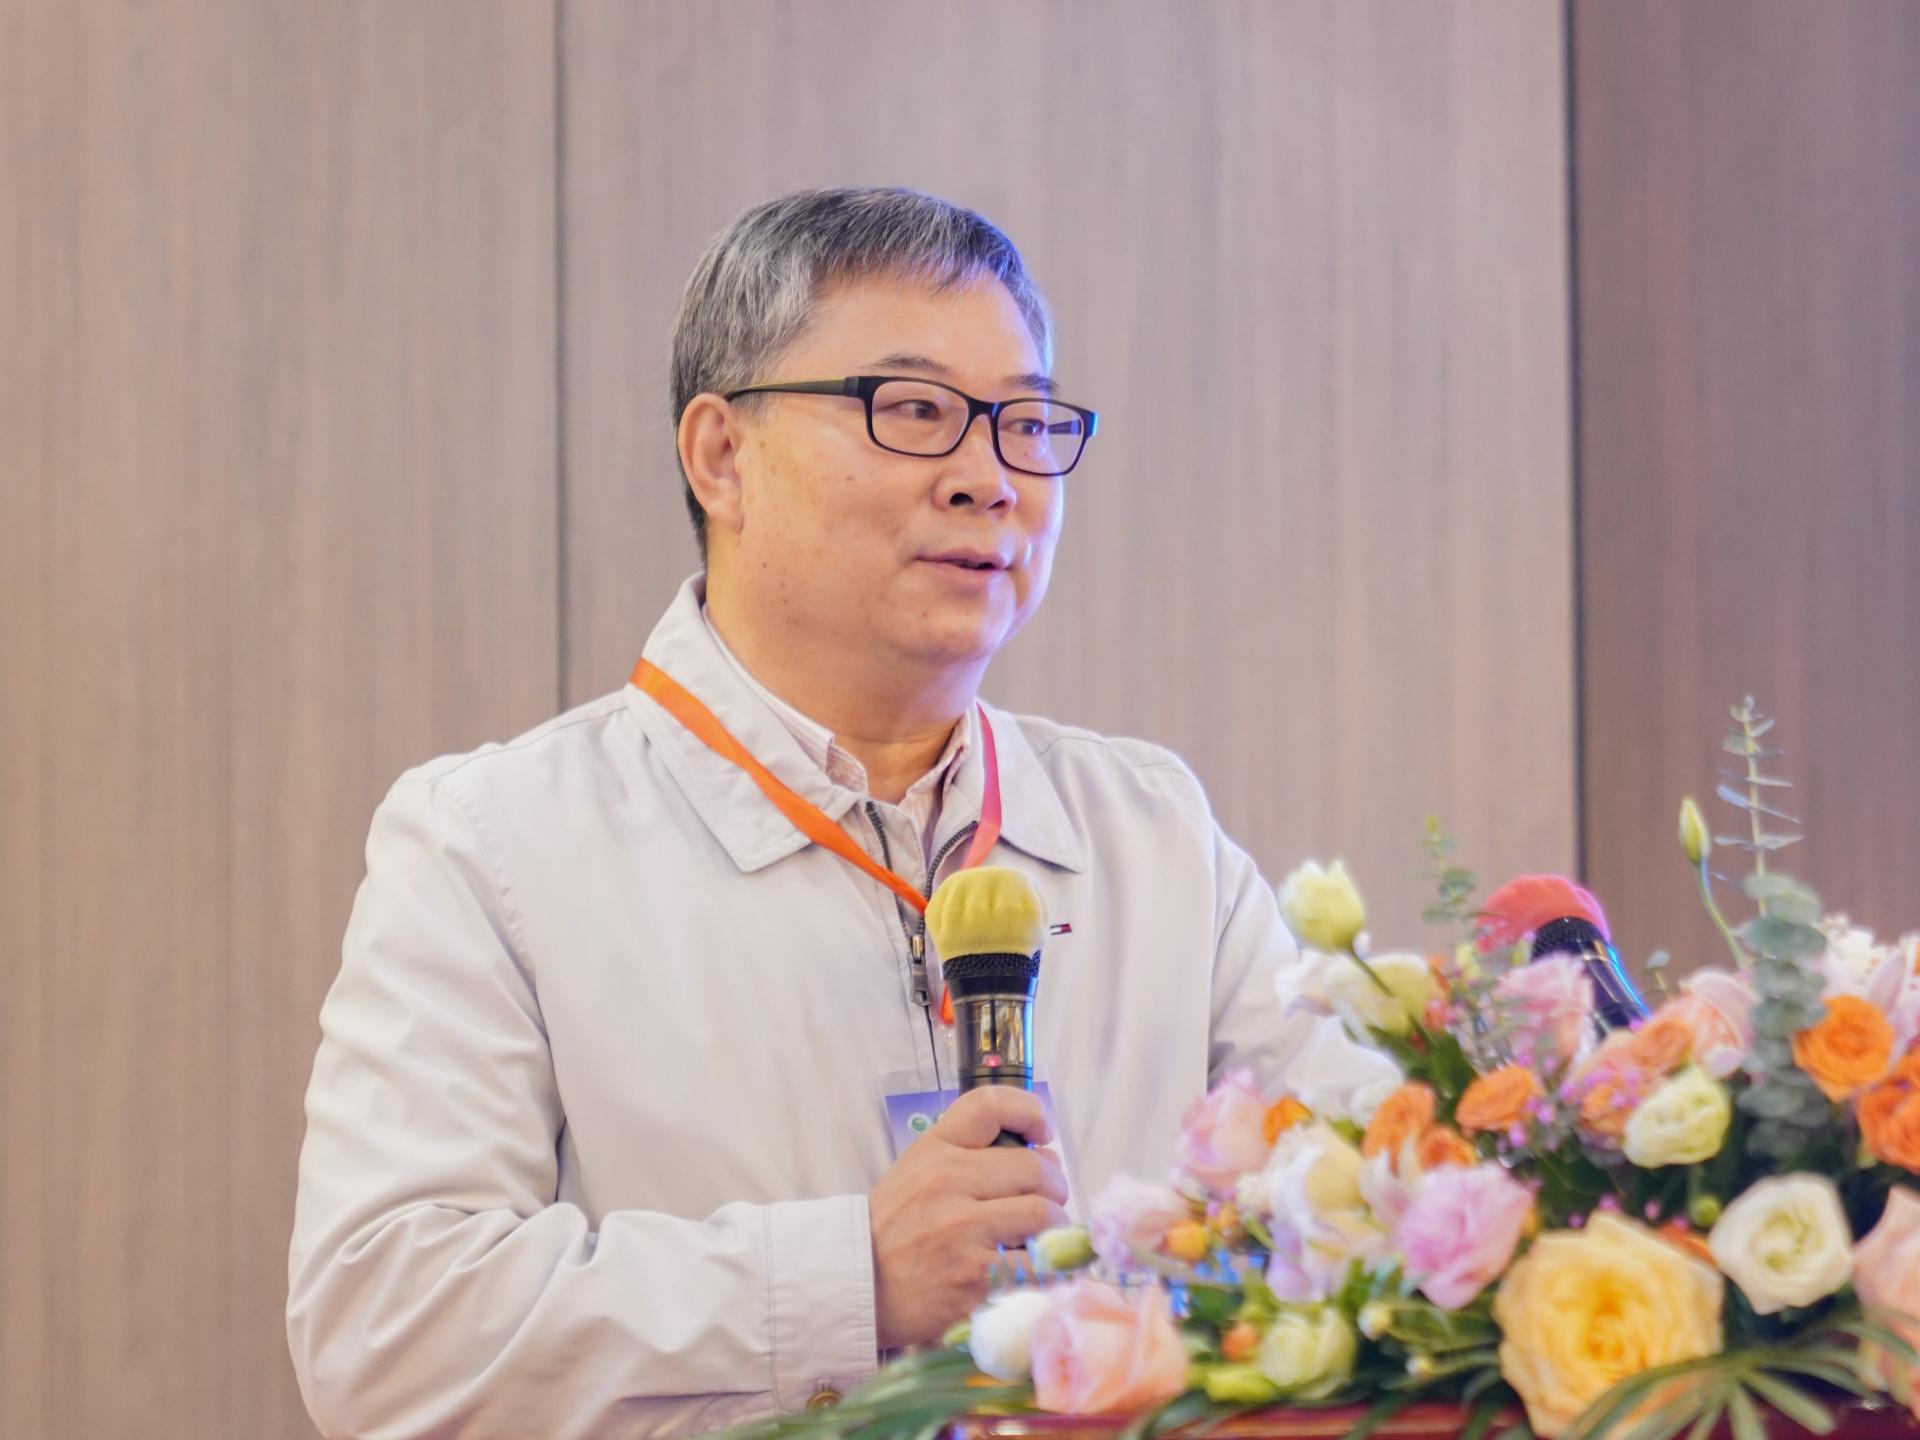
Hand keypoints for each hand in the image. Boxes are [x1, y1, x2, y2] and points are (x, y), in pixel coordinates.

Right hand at [868, 1087, 1069, 1348]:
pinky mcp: (977, 1274)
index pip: (991, 1106)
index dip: (1029, 1112)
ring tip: (1041, 1236)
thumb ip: (968, 1157)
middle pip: (1035, 1168)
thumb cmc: (895, 1230)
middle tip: (1046, 1201)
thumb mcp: (916, 1173)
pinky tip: (1038, 1268)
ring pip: (1044, 1214)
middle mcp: (949, 1181)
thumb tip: (1042, 1157)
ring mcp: (964, 1229)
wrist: (859, 1287)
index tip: (1041, 1135)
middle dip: (1053, 1186)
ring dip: (1054, 1228)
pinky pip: (1039, 1264)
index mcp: (935, 1150)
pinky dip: (1048, 1267)